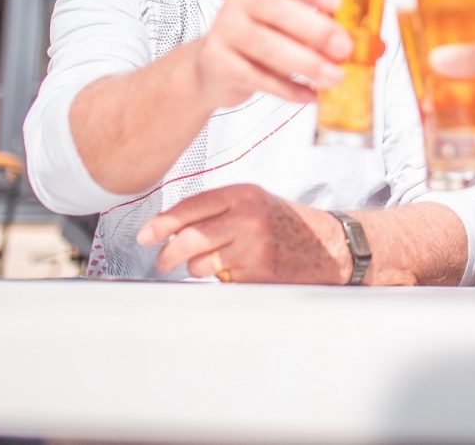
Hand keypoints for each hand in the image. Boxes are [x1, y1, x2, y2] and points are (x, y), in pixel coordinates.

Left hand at [137, 184, 348, 283]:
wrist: (329, 246)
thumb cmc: (285, 224)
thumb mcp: (254, 202)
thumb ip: (217, 209)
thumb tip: (170, 228)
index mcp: (244, 194)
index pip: (192, 207)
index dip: (162, 223)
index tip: (145, 236)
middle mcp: (247, 218)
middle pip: (190, 239)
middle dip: (168, 254)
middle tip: (162, 261)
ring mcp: (253, 247)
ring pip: (200, 265)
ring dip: (199, 269)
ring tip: (218, 263)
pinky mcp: (258, 274)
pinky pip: (221, 280)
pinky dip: (223, 278)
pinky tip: (242, 269)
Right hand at [193, 0, 352, 108]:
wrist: (215, 65)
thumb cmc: (265, 35)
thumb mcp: (289, 19)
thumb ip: (321, 24)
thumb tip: (367, 44)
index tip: (336, 3)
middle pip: (275, 8)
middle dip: (315, 29)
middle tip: (344, 48)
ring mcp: (226, 29)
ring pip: (265, 45)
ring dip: (305, 63)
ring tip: (334, 77)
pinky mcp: (219, 62)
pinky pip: (256, 76)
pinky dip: (287, 88)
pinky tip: (310, 95)